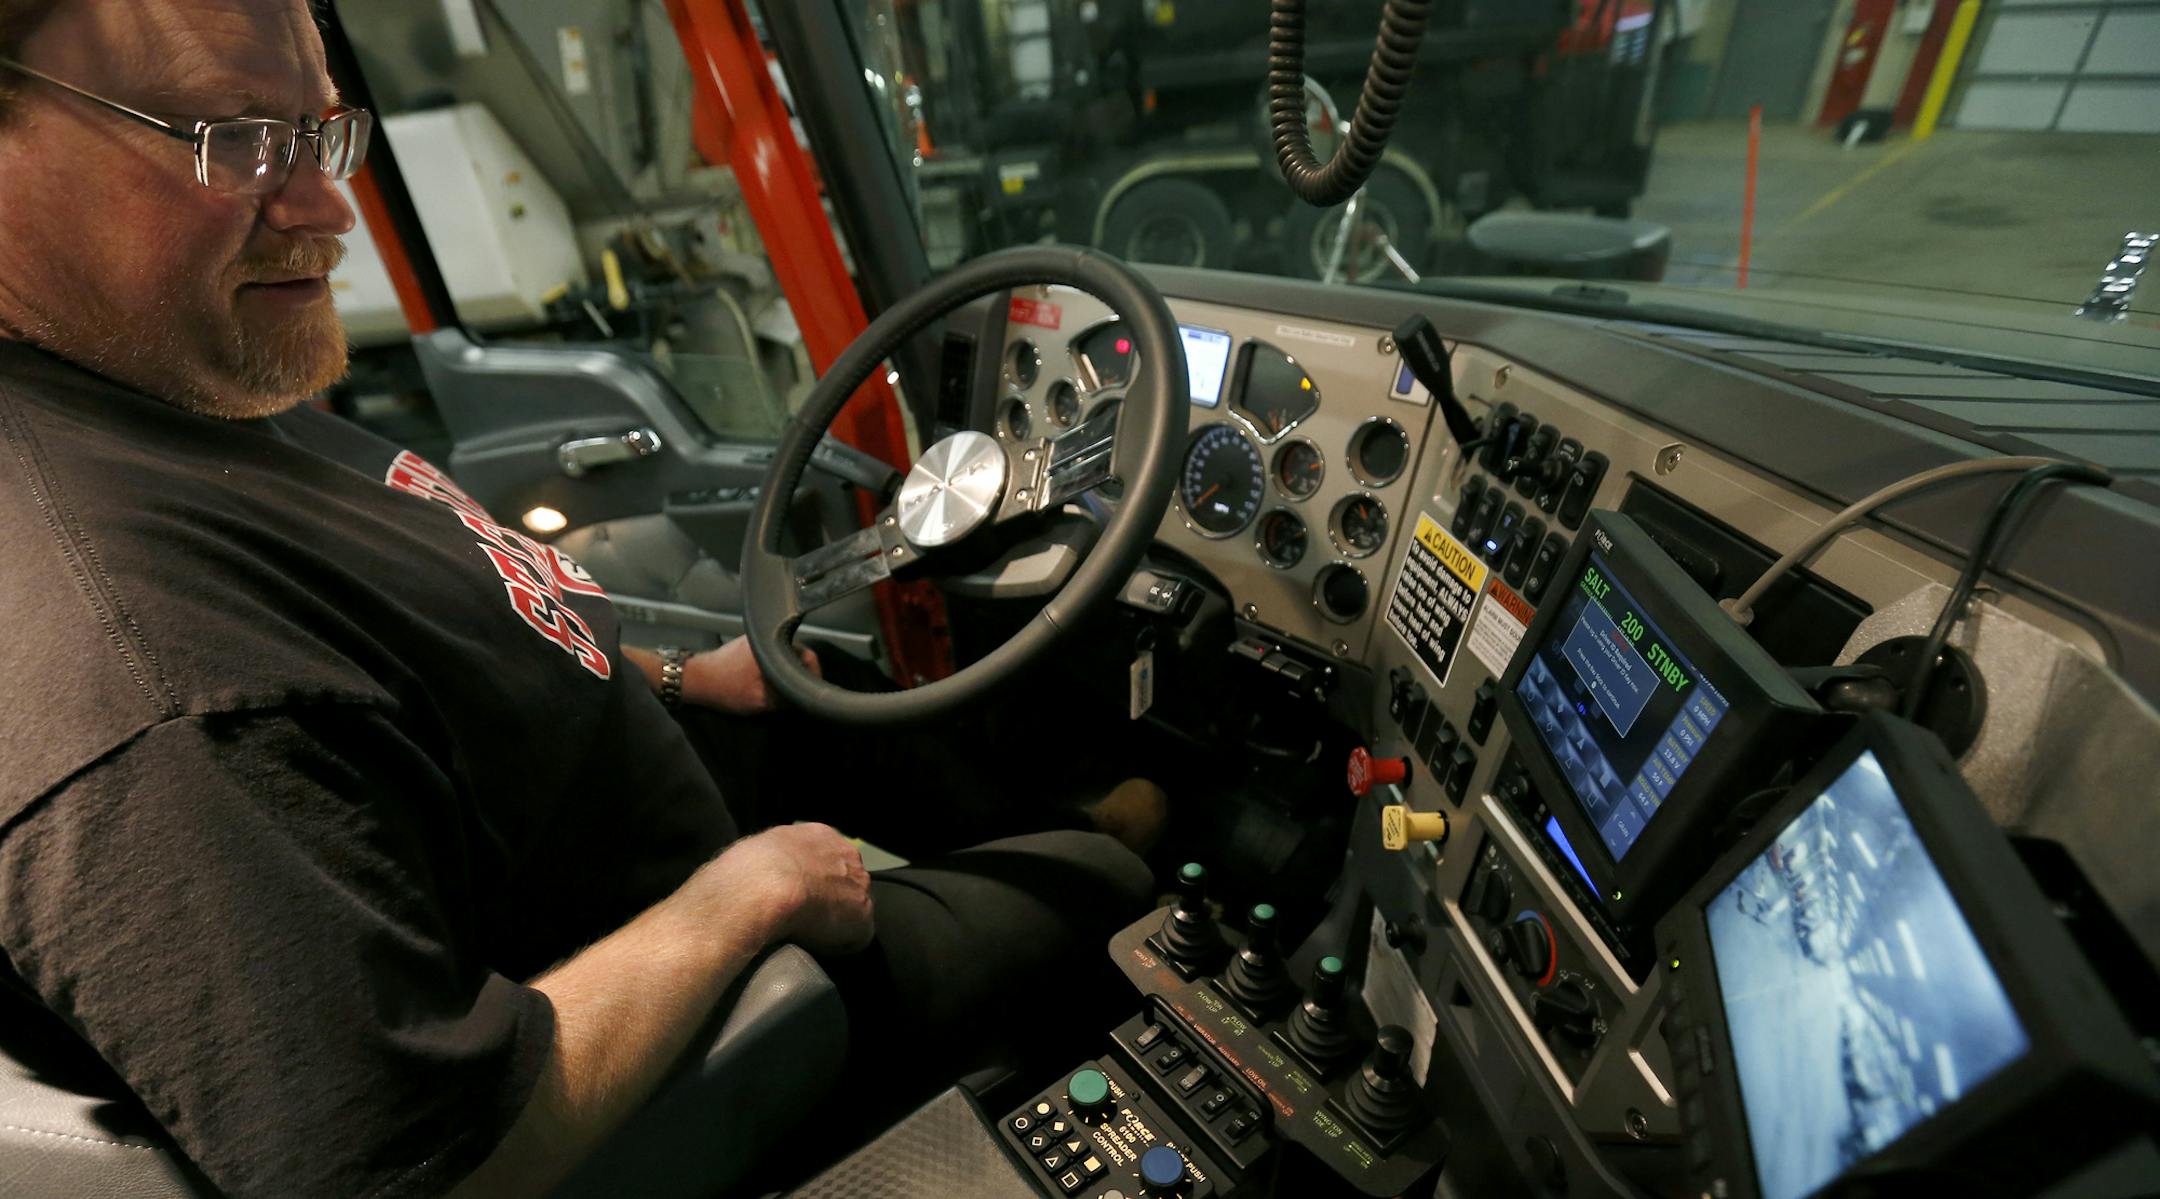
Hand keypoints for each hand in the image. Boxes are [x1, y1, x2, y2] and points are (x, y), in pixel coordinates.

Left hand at [684, 637, 819, 714]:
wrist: (695, 679)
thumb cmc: (727, 689)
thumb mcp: (761, 700)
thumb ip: (786, 699)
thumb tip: (805, 700)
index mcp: (775, 646)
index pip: (809, 657)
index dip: (815, 676)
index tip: (813, 692)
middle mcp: (768, 638)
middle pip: (797, 656)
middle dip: (800, 675)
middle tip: (799, 694)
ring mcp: (756, 640)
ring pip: (784, 657)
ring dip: (786, 673)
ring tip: (785, 692)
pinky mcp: (747, 646)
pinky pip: (771, 657)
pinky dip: (774, 670)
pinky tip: (769, 684)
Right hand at [701, 823, 873, 954]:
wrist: (762, 886)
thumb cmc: (749, 869)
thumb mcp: (761, 850)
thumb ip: (777, 858)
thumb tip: (768, 871)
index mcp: (820, 835)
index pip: (826, 859)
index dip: (814, 880)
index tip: (798, 894)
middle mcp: (847, 854)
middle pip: (846, 881)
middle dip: (830, 898)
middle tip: (803, 915)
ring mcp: (860, 886)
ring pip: (853, 909)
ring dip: (834, 922)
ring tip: (806, 934)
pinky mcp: (863, 918)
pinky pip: (853, 939)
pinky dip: (835, 946)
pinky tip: (813, 947)